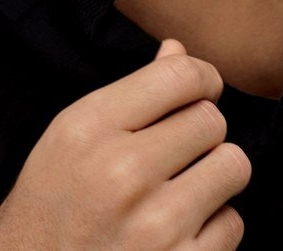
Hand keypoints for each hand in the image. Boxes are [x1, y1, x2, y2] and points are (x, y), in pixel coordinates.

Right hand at [0, 39, 249, 249]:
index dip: (201, 78)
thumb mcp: (69, 140)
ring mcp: (154, 227)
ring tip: (181, 189)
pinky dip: (214, 227)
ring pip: (232, 166)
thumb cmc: (49, 210)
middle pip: (211, 119)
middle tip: (175, 154)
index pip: (179, 76)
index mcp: (88, 130)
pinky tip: (178, 233)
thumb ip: (128, 94)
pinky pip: (233, 222)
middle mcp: (121, 173)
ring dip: (215, 176)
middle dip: (201, 132)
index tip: (198, 90)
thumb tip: (178, 51)